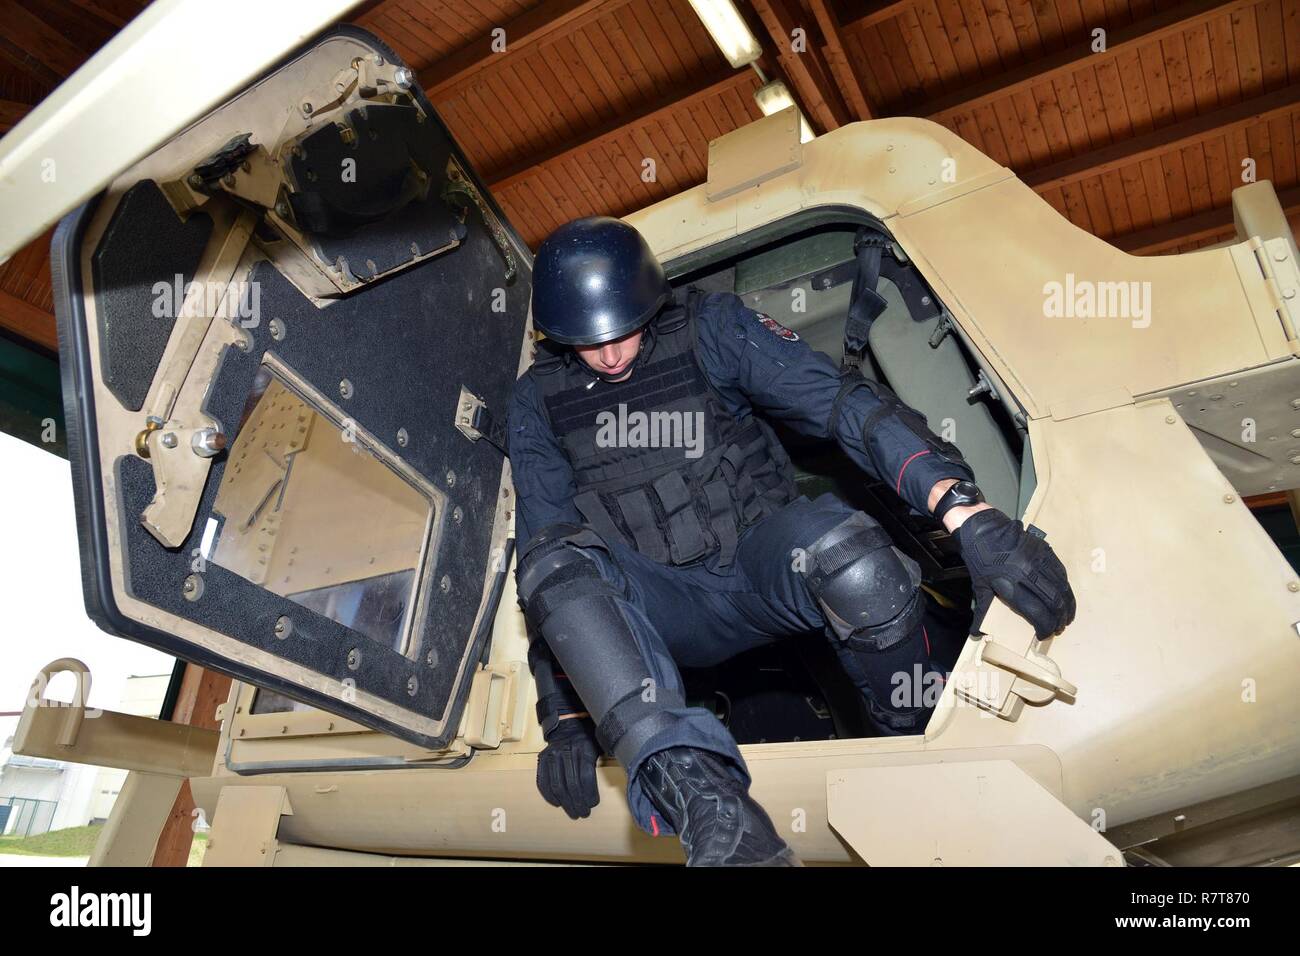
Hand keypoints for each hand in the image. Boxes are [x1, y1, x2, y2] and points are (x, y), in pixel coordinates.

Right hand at [536, 715, 600, 819]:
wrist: (569, 724)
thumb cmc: (590, 738)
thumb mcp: (601, 743)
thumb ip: (606, 758)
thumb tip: (621, 777)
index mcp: (584, 747)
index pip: (585, 776)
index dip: (589, 794)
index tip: (593, 804)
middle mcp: (566, 751)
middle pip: (571, 784)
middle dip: (578, 803)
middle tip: (583, 813)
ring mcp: (552, 754)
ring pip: (557, 785)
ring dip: (565, 803)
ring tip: (573, 813)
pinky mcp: (543, 758)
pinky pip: (543, 781)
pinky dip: (549, 795)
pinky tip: (557, 803)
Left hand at [955, 509, 1075, 638]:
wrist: (983, 528)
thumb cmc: (979, 559)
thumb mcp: (980, 586)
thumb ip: (983, 611)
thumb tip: (976, 634)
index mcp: (1011, 584)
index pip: (1036, 612)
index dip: (1044, 627)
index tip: (1044, 634)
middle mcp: (1029, 573)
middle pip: (1053, 602)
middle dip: (1059, 619)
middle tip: (1059, 628)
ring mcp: (1039, 560)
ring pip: (1061, 587)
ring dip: (1067, 605)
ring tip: (1067, 616)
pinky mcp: (1045, 550)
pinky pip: (1061, 572)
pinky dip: (1065, 587)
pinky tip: (1065, 596)